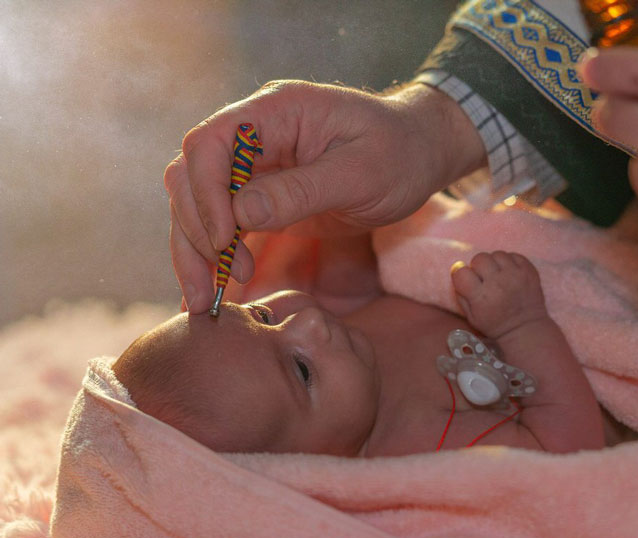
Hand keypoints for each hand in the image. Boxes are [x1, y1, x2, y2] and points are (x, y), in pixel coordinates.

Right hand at [165, 80, 484, 312]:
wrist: (419, 154)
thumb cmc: (400, 153)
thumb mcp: (362, 174)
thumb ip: (302, 190)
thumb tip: (240, 214)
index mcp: (277, 112)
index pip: (211, 143)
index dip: (206, 192)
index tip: (224, 240)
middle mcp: (256, 134)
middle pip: (192, 176)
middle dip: (194, 230)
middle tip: (213, 282)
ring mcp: (257, 166)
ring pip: (201, 204)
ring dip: (196, 250)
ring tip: (204, 298)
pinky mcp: (264, 195)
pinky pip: (225, 223)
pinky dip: (216, 256)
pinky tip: (215, 289)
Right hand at [450, 251, 546, 338]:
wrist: (525, 328)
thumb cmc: (495, 324)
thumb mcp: (471, 317)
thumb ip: (461, 294)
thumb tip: (457, 269)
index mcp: (481, 297)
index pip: (461, 272)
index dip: (461, 274)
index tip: (467, 280)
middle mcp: (498, 283)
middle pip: (480, 258)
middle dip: (478, 267)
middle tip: (484, 278)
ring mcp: (516, 275)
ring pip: (497, 254)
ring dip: (494, 264)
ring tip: (498, 276)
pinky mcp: (529, 271)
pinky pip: (513, 255)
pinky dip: (509, 262)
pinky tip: (509, 274)